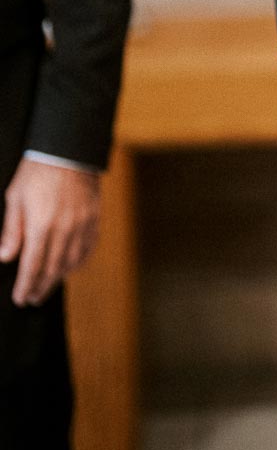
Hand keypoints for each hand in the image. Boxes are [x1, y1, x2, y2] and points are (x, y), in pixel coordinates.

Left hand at [0, 159, 100, 305]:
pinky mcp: (94, 218)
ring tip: (49, 286)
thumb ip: (12, 230)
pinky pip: (88, 247)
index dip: (26, 285)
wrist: (69, 150)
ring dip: (59, 278)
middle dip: (41, 287)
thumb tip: (5, 257)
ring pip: (72, 262)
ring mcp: (82, 225)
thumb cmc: (38, 172)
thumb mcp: (15, 198)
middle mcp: (64, 229)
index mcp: (41, 225)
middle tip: (33, 299)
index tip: (21, 298)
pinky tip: (71, 267)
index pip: (32, 266)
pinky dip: (79, 261)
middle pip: (52, 269)